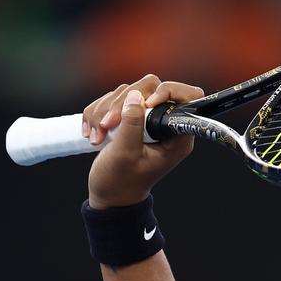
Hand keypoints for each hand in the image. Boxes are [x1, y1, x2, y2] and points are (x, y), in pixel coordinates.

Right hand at [84, 75, 204, 208]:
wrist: (108, 194)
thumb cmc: (120, 181)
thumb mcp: (125, 153)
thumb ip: (133, 123)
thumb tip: (136, 96)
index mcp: (176, 136)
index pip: (188, 97)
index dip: (168, 91)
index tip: (146, 103)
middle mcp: (164, 124)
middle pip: (150, 86)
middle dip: (122, 103)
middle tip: (106, 126)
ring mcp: (146, 118)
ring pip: (128, 92)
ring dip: (105, 110)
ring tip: (96, 137)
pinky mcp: (131, 116)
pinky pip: (115, 99)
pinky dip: (98, 112)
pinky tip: (92, 133)